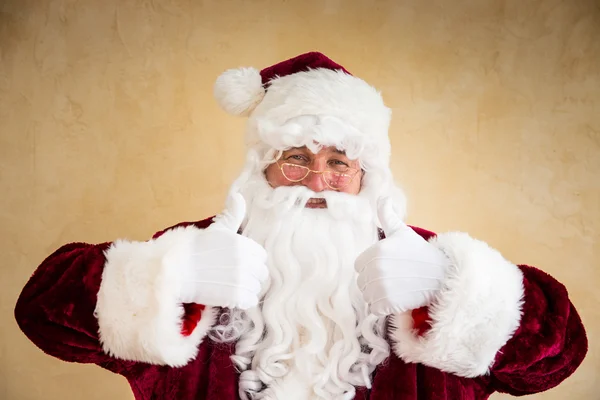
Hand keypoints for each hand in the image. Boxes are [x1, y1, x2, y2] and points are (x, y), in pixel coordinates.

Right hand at [179, 192, 268, 308]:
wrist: (175, 270)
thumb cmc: (194, 249)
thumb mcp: (216, 228)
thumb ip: (232, 214)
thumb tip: (238, 196)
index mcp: (243, 244)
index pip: (261, 256)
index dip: (252, 260)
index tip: (240, 263)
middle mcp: (246, 261)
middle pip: (262, 273)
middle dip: (252, 275)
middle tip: (236, 277)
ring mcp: (241, 280)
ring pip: (257, 288)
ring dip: (247, 289)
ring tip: (232, 287)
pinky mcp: (235, 297)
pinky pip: (251, 301)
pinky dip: (243, 301)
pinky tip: (232, 297)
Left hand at [355, 197, 449, 315]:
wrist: (443, 275)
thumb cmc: (420, 253)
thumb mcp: (402, 232)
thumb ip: (387, 215)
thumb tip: (383, 197)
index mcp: (377, 251)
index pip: (359, 266)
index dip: (370, 268)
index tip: (387, 267)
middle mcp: (377, 269)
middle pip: (362, 282)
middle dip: (374, 282)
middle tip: (395, 279)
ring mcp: (383, 287)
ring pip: (368, 296)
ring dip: (378, 296)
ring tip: (396, 289)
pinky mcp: (390, 303)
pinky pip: (375, 309)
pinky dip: (383, 308)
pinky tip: (396, 300)